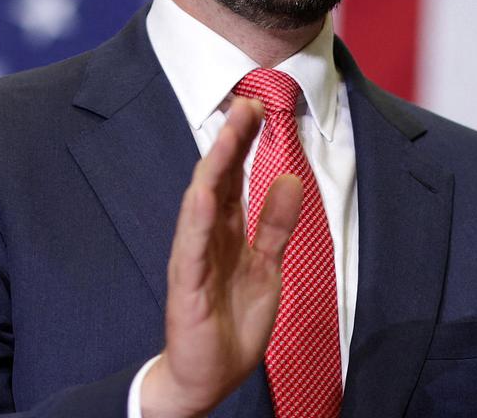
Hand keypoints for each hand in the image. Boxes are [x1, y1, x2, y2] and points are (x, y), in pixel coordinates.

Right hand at [141, 98, 301, 417]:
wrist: (208, 376)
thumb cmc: (232, 322)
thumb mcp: (267, 266)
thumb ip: (275, 225)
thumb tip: (288, 180)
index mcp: (227, 231)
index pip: (234, 177)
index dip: (245, 143)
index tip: (258, 107)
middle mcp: (207, 236)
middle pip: (218, 178)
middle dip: (231, 140)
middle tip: (246, 102)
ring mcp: (194, 257)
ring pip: (202, 201)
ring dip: (215, 164)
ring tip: (229, 131)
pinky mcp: (188, 284)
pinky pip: (192, 244)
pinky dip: (196, 216)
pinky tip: (203, 190)